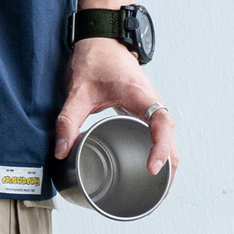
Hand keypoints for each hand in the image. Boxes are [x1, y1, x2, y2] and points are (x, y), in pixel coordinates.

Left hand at [53, 39, 176, 177]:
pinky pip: (159, 134)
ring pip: (168, 138)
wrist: (102, 39)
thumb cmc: (95, 60)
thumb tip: (62, 150)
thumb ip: (68, 119)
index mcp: (141, 96)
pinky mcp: (145, 111)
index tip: (153, 168)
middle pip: (171, 138)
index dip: (161, 148)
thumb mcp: (78, 90)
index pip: (162, 124)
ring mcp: (151, 108)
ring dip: (168, 162)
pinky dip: (159, 152)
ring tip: (157, 190)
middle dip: (169, 166)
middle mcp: (152, 103)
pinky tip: (150, 169)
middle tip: (158, 193)